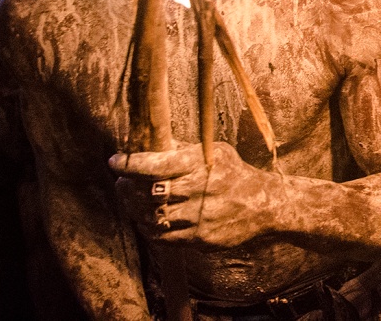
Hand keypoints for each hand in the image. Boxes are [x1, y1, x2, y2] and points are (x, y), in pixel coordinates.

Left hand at [110, 141, 278, 248]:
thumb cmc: (234, 173)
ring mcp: (201, 216)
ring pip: (154, 217)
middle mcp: (202, 189)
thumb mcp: (215, 152)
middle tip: (122, 184)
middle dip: (129, 189)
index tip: (116, 161)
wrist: (264, 204)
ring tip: (132, 203)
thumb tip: (149, 144)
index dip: (131, 164)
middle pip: (150, 192)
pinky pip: (164, 237)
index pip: (157, 164)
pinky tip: (148, 220)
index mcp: (203, 163)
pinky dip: (150, 229)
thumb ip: (182, 151)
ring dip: (136, 211)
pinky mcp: (202, 237)